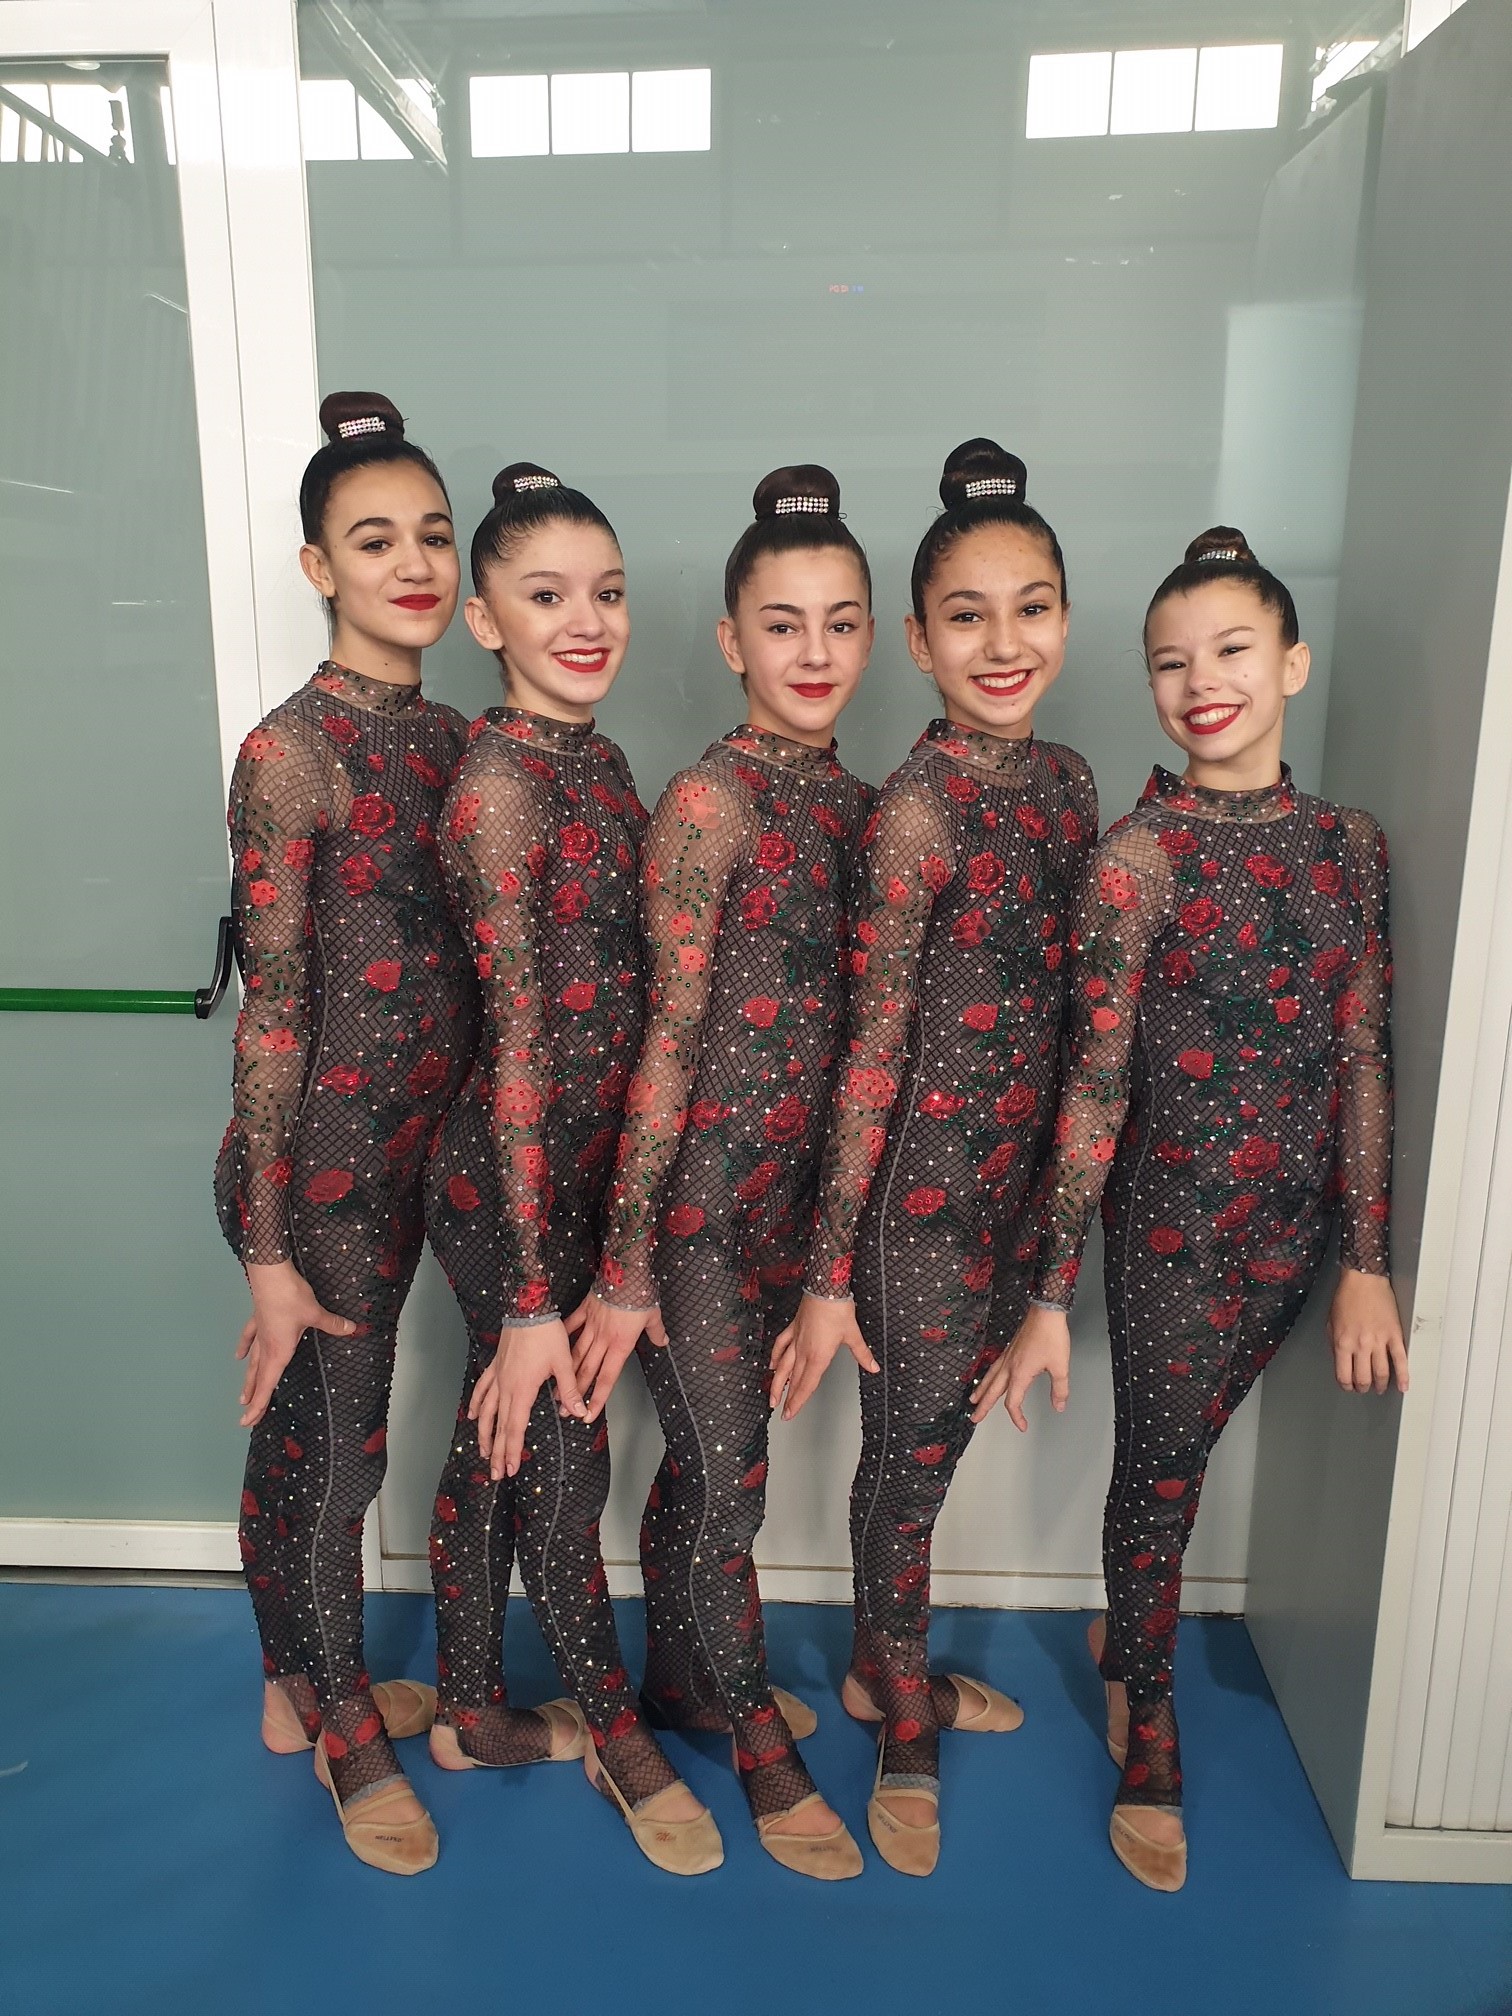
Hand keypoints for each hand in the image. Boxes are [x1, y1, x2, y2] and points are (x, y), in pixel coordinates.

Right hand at [237, 1260, 355, 1428]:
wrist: (271, 1274)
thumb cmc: (291, 1297)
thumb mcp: (315, 1314)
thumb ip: (333, 1324)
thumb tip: (352, 1329)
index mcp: (279, 1351)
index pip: (268, 1385)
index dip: (259, 1405)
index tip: (249, 1422)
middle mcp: (267, 1346)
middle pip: (258, 1379)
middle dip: (253, 1399)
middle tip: (246, 1419)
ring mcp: (260, 1333)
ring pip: (253, 1363)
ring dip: (248, 1380)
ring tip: (242, 1396)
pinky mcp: (258, 1318)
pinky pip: (249, 1337)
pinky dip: (245, 1347)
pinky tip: (239, 1356)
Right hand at [469, 1318, 588, 1480]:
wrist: (529, 1307)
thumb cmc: (547, 1333)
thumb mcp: (563, 1362)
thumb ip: (570, 1390)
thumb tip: (579, 1413)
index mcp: (523, 1389)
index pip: (515, 1427)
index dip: (512, 1450)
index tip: (510, 1469)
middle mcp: (506, 1386)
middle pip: (499, 1426)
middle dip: (497, 1451)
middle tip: (496, 1473)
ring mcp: (498, 1376)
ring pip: (486, 1411)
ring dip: (484, 1433)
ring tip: (483, 1452)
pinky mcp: (495, 1366)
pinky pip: (482, 1389)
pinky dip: (475, 1404)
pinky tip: (472, 1415)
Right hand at [566, 1291, 667, 1418]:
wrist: (625, 1271)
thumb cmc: (641, 1294)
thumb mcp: (654, 1315)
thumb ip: (657, 1332)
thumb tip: (663, 1341)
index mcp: (621, 1345)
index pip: (608, 1378)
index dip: (598, 1398)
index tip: (589, 1414)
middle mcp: (603, 1340)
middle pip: (588, 1372)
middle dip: (576, 1393)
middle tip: (566, 1411)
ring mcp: (591, 1325)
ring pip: (576, 1355)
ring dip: (566, 1374)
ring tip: (556, 1391)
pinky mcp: (584, 1310)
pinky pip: (571, 1326)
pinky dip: (563, 1338)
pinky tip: (554, 1350)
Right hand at [769, 1294, 878, 1422]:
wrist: (825, 1288)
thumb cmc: (838, 1310)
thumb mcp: (853, 1334)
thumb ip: (862, 1354)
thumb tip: (873, 1367)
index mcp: (819, 1356)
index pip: (807, 1385)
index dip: (797, 1402)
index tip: (790, 1414)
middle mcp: (804, 1351)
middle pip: (793, 1380)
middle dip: (786, 1398)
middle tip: (781, 1413)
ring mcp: (796, 1340)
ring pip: (782, 1366)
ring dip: (776, 1383)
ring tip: (772, 1396)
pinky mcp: (793, 1329)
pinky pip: (781, 1346)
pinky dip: (775, 1357)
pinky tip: (771, 1365)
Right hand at [971, 1304, 1070, 1429]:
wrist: (1046, 1311)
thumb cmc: (1051, 1336)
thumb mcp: (1060, 1366)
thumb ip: (1059, 1389)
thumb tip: (1059, 1406)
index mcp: (1019, 1373)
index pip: (1013, 1402)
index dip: (1016, 1417)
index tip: (1023, 1426)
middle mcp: (1009, 1366)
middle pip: (992, 1392)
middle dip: (983, 1407)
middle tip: (975, 1418)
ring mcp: (1007, 1357)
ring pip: (989, 1378)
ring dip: (981, 1391)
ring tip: (974, 1399)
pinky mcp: (1009, 1349)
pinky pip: (993, 1367)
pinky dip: (987, 1376)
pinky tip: (988, 1376)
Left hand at [1327, 1267, 1408, 1394]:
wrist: (1364, 1280)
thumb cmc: (1346, 1298)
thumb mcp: (1331, 1323)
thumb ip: (1335, 1345)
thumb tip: (1340, 1363)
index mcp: (1343, 1343)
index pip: (1344, 1375)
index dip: (1346, 1385)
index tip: (1349, 1387)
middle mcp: (1361, 1345)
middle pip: (1363, 1378)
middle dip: (1363, 1387)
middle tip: (1364, 1388)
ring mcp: (1379, 1341)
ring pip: (1382, 1373)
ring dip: (1381, 1384)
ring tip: (1380, 1387)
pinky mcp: (1395, 1335)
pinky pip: (1401, 1360)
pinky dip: (1403, 1376)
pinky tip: (1403, 1386)